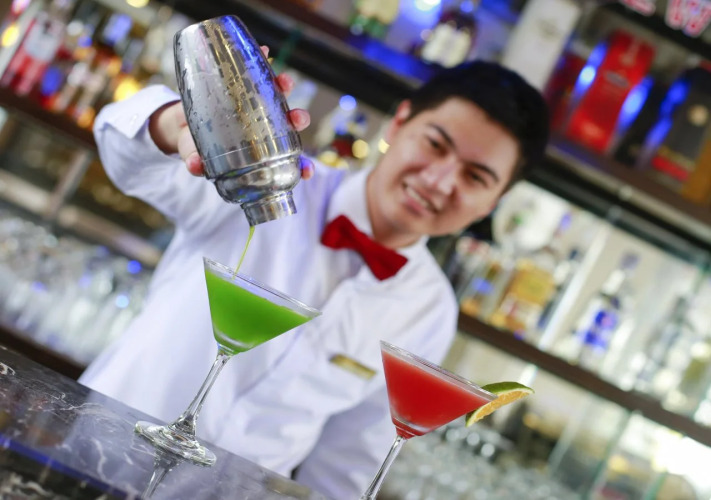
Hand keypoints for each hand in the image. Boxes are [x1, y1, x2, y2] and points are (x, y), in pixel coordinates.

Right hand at [149, 46, 313, 179]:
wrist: (184, 122)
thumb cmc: (198, 146)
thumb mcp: (196, 156)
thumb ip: (198, 164)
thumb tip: (195, 166)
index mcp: (261, 150)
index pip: (287, 160)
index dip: (301, 167)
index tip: (308, 171)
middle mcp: (265, 126)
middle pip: (290, 124)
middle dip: (298, 120)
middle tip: (297, 119)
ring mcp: (257, 103)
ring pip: (278, 95)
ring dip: (285, 87)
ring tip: (284, 82)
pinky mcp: (244, 82)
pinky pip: (257, 69)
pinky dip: (263, 59)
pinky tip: (265, 52)